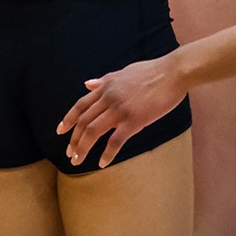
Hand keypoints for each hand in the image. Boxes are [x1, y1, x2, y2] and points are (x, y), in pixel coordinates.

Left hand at [56, 56, 186, 168]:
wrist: (174, 72)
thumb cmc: (153, 71)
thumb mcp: (124, 73)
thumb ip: (104, 80)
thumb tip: (86, 84)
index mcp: (106, 87)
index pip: (80, 105)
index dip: (68, 119)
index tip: (60, 131)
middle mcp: (109, 98)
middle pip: (83, 121)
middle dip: (74, 139)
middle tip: (70, 154)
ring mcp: (120, 109)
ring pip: (93, 132)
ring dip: (83, 148)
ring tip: (78, 161)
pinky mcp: (134, 120)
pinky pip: (115, 141)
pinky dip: (106, 154)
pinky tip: (102, 163)